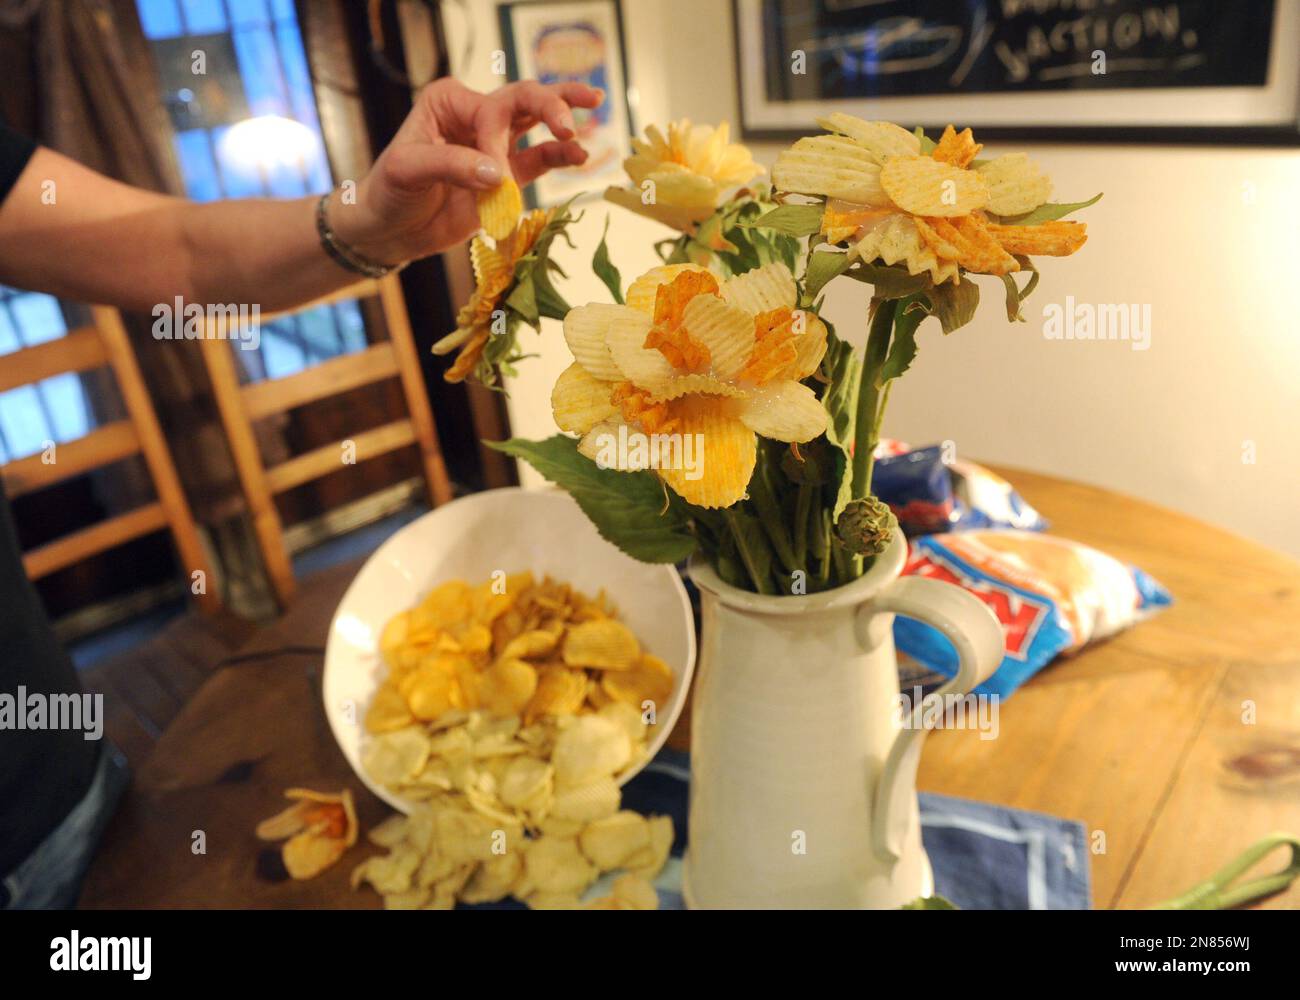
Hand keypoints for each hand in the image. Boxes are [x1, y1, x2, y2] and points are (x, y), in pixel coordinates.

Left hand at [329, 78, 601, 264]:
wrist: (390, 230)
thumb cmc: (390, 192)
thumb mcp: (408, 170)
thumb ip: (452, 166)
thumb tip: (499, 175)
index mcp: (449, 101)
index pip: (490, 111)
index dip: (499, 143)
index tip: (496, 178)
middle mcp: (475, 115)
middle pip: (523, 98)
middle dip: (552, 103)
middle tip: (572, 119)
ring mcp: (495, 144)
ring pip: (537, 122)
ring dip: (564, 117)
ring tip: (596, 108)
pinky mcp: (506, 175)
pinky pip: (539, 160)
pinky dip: (560, 158)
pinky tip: (580, 156)